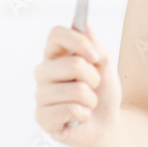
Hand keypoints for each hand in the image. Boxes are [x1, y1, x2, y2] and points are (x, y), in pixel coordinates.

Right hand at [34, 22, 121, 146]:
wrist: (106, 122)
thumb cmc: (102, 91)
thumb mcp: (105, 64)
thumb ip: (95, 45)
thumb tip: (83, 25)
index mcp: (56, 55)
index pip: (56, 34)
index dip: (79, 41)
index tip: (96, 56)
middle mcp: (44, 72)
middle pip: (73, 64)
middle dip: (94, 77)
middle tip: (94, 86)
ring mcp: (40, 95)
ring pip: (77, 90)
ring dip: (92, 99)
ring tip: (87, 103)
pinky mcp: (42, 117)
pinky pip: (70, 109)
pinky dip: (84, 114)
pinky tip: (79, 117)